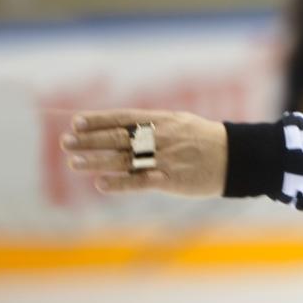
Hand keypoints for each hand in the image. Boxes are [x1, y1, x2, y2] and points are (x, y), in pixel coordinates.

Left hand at [60, 110, 227, 196]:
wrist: (235, 157)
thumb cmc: (205, 139)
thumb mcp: (180, 122)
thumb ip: (152, 124)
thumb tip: (123, 125)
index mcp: (162, 121)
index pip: (124, 118)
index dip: (99, 120)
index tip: (76, 122)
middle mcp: (160, 138)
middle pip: (118, 138)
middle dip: (90, 140)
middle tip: (66, 142)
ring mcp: (165, 159)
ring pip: (124, 159)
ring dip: (97, 161)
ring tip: (73, 162)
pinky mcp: (171, 180)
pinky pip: (141, 182)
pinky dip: (120, 183)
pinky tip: (101, 184)